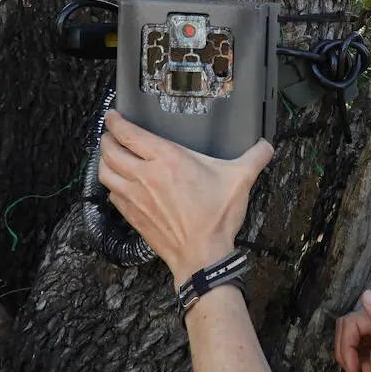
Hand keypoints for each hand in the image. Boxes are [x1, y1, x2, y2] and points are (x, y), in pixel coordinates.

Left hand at [98, 109, 273, 285]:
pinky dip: (110, 183)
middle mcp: (144, 174)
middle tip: (110, 132)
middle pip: (109, 150)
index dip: (115, 121)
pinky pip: (111, 193)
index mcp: (166, 159)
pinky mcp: (131, 215)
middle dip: (106, 138)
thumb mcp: (240, 180)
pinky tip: (119, 182)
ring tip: (109, 153)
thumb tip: (267, 146)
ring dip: (103, 159)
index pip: (128, 134)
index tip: (113, 115)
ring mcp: (134, 196)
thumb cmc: (216, 216)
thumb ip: (255, 157)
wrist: (201, 256)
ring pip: (104, 171)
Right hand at [334, 290, 370, 371]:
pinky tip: (354, 367)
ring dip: (344, 354)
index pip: (355, 319)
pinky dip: (345, 355)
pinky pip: (344, 339)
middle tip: (353, 369)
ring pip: (342, 331)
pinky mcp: (364, 340)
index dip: (350, 341)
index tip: (356, 363)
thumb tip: (366, 293)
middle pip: (346, 324)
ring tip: (353, 369)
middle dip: (346, 349)